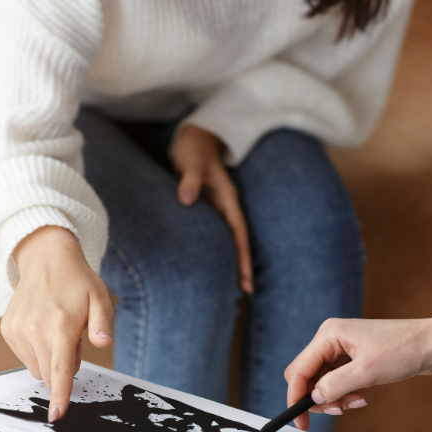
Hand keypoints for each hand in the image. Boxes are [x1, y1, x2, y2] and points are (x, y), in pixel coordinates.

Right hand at [1, 226, 114, 421]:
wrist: (46, 259)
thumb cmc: (78, 282)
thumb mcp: (100, 298)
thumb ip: (102, 324)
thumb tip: (103, 343)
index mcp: (60, 325)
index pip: (60, 370)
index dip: (61, 395)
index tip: (56, 416)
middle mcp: (34, 329)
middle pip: (49, 374)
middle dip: (64, 367)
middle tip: (73, 338)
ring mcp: (18, 330)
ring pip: (36, 368)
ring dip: (50, 359)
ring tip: (58, 330)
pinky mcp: (8, 329)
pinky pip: (24, 357)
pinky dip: (37, 351)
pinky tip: (44, 328)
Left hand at [171, 124, 252, 293]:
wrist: (194, 138)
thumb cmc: (193, 149)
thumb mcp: (192, 161)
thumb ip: (190, 179)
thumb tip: (187, 199)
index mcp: (228, 198)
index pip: (239, 232)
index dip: (242, 255)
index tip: (245, 277)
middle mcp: (226, 207)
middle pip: (237, 241)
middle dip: (241, 266)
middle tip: (245, 293)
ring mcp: (217, 209)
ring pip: (227, 240)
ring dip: (230, 261)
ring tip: (231, 287)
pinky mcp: (206, 209)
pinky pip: (215, 234)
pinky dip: (216, 251)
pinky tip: (211, 265)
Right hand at [284, 311, 431, 429]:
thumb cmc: (405, 349)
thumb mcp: (367, 372)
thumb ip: (335, 386)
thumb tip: (313, 398)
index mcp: (329, 335)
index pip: (299, 370)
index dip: (296, 397)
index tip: (300, 421)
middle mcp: (332, 339)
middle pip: (307, 376)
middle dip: (317, 398)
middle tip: (337, 411)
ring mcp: (343, 348)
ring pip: (322, 381)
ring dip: (334, 398)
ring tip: (356, 403)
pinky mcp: (354, 358)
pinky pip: (337, 381)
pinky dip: (345, 394)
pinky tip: (362, 398)